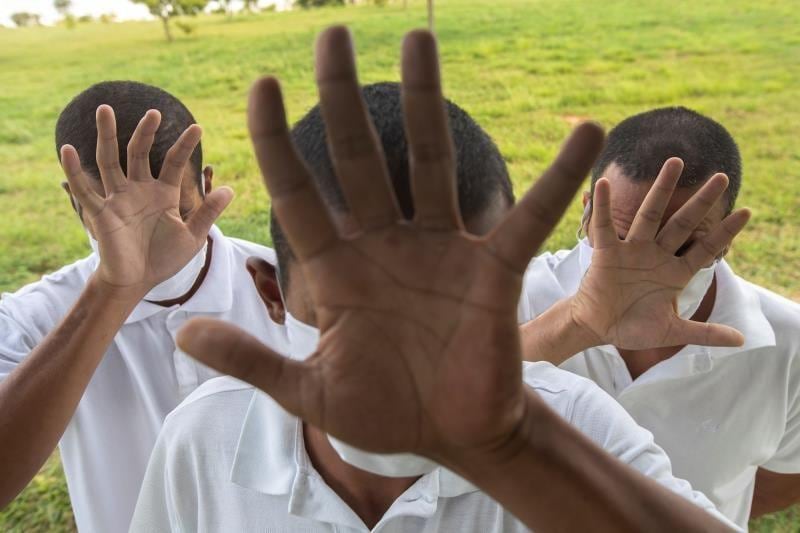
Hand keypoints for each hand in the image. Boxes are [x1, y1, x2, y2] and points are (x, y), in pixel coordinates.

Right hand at [60, 106, 232, 298]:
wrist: (138, 282)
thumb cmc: (164, 259)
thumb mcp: (192, 236)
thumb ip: (208, 212)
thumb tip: (230, 189)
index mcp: (163, 193)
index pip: (174, 162)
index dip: (184, 145)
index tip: (198, 127)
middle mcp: (139, 189)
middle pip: (139, 152)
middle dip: (145, 132)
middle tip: (154, 111)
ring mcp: (118, 198)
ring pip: (110, 160)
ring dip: (107, 135)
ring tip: (105, 109)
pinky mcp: (100, 212)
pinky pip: (85, 189)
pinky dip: (74, 170)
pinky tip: (68, 149)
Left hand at [177, 27, 603, 464]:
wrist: (449, 438)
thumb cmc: (383, 412)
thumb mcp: (309, 391)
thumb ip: (253, 360)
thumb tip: (185, 334)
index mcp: (339, 271)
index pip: (299, 194)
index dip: (276, 142)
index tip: (261, 84)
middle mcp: (387, 246)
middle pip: (361, 159)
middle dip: (343, 98)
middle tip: (332, 34)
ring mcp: (441, 252)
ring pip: (431, 165)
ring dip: (427, 103)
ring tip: (418, 39)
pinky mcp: (492, 273)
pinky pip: (526, 219)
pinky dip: (555, 181)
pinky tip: (585, 133)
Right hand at [569, 157, 750, 349]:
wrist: (598, 329)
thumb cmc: (632, 328)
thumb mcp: (672, 331)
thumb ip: (705, 332)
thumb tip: (741, 342)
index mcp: (674, 273)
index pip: (705, 249)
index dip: (725, 232)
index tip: (747, 212)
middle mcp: (656, 255)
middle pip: (683, 223)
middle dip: (702, 201)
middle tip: (722, 176)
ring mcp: (632, 251)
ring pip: (650, 215)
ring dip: (661, 189)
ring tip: (675, 162)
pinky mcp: (607, 253)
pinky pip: (605, 226)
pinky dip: (604, 206)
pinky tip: (605, 183)